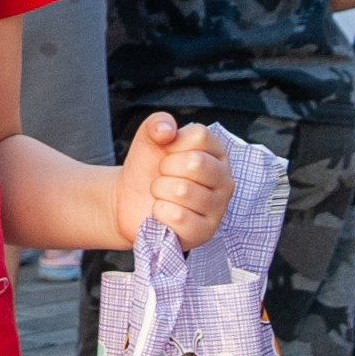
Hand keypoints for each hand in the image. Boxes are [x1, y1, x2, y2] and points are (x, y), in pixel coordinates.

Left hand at [112, 112, 230, 249]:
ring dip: (160, 191)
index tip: (167, 154)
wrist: (130, 200)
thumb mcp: (149, 138)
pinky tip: (162, 212)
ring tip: (162, 195)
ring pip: (183, 190)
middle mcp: (224, 180)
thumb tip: (167, 130)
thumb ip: (158, 123)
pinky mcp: (204, 232)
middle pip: (195, 163)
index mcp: (217, 153)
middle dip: (165, 169)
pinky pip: (177, 216)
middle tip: (163, 176)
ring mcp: (218, 208)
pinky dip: (159, 212)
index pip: (199, 136)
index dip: (172, 144)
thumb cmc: (148, 168)